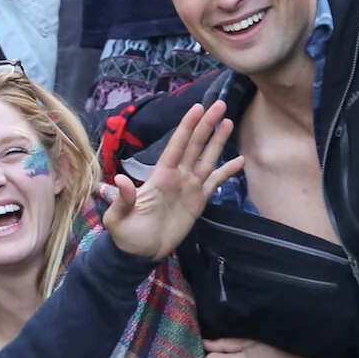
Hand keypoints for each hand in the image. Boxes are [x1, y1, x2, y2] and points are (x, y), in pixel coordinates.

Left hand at [99, 101, 240, 260]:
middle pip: (195, 145)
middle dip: (206, 125)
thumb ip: (122, 199)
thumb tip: (119, 180)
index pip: (176, 145)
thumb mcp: (118, 218)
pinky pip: (215, 183)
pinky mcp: (199, 201)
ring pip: (206, 159)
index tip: (198, 107)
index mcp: (160, 176)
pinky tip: (240, 160)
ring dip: (218, 141)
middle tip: (220, 104)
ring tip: (229, 121)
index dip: (187, 127)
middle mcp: (177, 176)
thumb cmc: (127, 234)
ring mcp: (189, 187)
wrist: (140, 253)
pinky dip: (227, 172)